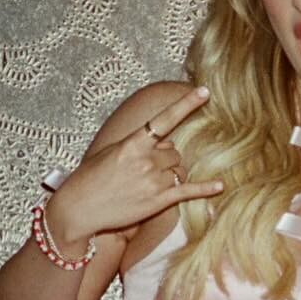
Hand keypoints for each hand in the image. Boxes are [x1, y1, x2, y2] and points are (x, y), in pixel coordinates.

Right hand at [44, 86, 221, 247]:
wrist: (79, 208)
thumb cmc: (91, 178)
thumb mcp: (111, 151)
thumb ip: (139, 144)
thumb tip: (165, 144)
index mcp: (133, 143)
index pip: (164, 119)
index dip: (186, 104)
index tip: (204, 91)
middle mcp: (146, 160)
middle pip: (174, 152)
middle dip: (164, 158)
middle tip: (142, 170)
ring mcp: (154, 181)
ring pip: (178, 169)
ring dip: (170, 174)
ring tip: (147, 184)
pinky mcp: (159, 201)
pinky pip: (188, 191)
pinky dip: (206, 189)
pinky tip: (220, 185)